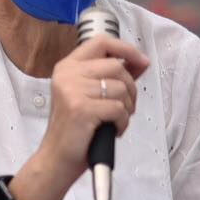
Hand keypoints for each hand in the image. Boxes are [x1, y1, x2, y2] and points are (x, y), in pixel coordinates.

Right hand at [31, 34, 149, 197]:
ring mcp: (72, 90)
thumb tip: (140, 62)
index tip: (142, 61)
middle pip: (116, 66)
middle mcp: (67, 74)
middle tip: (124, 107)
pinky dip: (122, 122)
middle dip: (131, 89)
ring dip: (126, 109)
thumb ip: (110, 77)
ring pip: (120, 88)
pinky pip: (118, 109)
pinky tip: (111, 130)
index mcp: (67, 66)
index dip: (125, 49)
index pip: (100, 42)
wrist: (57, 158)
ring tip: (114, 121)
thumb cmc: (76, 128)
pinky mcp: (81, 108)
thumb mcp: (89, 95)